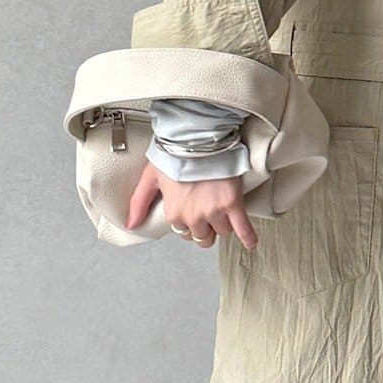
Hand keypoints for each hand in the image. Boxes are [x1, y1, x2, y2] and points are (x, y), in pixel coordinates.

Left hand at [126, 163, 257, 250]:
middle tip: (209, 213)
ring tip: (225, 213)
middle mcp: (194, 216)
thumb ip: (139, 202)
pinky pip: (242, 228)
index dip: (189, 223)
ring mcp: (214, 211)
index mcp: (174, 212)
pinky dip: (248, 237)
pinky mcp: (232, 204)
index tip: (193, 212)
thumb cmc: (173, 153)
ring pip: (222, 231)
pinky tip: (250, 243)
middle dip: (206, 227)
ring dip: (223, 225)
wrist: (197, 139)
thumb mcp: (150, 177)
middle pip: (204, 236)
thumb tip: (132, 225)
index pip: (183, 232)